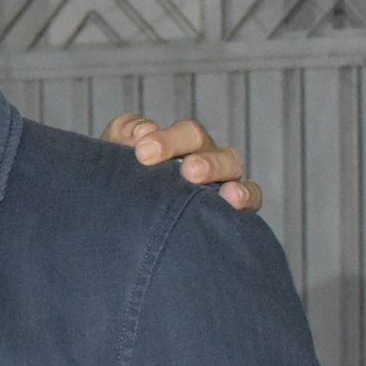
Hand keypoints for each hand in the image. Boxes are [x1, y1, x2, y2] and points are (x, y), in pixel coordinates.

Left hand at [102, 114, 262, 211]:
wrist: (128, 235)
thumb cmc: (123, 193)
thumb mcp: (113, 165)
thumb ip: (121, 138)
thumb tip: (141, 130)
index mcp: (172, 144)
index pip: (171, 130)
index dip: (164, 138)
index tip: (141, 152)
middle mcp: (198, 157)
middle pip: (198, 139)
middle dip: (181, 146)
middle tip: (161, 158)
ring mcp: (220, 181)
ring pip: (229, 162)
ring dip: (213, 165)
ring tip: (193, 175)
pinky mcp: (235, 209)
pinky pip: (251, 196)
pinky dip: (246, 194)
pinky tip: (231, 200)